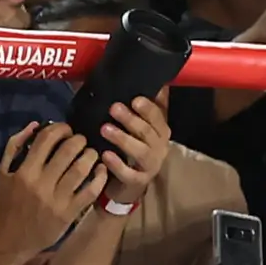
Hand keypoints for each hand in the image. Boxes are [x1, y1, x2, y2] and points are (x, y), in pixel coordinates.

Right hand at [0, 119, 108, 241]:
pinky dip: (100, 176)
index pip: (47, 139)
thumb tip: (35, 124)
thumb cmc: (6, 203)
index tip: (65, 131)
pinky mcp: (70, 213)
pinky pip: (91, 190)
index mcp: (24, 172)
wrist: (9, 240)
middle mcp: (41, 184)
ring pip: (83, 168)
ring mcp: (57, 199)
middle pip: (69, 149)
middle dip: (79, 139)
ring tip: (90, 154)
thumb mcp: (2, 173)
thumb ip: (14, 146)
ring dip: (91, 155)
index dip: (61, 128)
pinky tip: (100, 170)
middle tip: (80, 141)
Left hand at [94, 93, 171, 213]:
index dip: (147, 108)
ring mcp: (151, 165)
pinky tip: (104, 155)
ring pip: (140, 151)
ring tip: (104, 129)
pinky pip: (129, 173)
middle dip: (131, 119)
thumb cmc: (134, 148)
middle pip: (148, 132)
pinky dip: (117, 164)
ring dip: (123, 139)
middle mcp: (160, 147)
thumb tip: (151, 80)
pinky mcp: (138, 181)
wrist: (131, 184)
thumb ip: (147, 106)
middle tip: (113, 108)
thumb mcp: (141, 127)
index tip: (134, 99)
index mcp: (161, 130)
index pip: (158, 116)